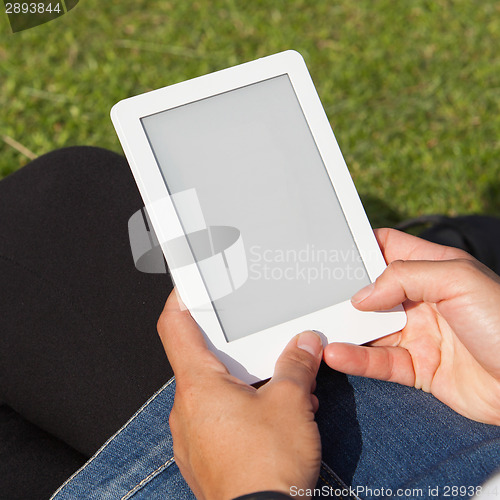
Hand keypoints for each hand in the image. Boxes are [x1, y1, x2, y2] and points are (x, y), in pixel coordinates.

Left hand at [157, 291, 322, 499]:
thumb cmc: (267, 466)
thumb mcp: (291, 404)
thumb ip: (296, 366)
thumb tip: (304, 344)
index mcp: (199, 385)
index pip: (175, 327)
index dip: (180, 301)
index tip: (190, 286)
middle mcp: (186, 408)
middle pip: (202, 360)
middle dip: (237, 350)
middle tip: (261, 341)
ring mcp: (191, 435)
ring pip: (215, 392)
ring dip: (247, 383)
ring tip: (282, 387)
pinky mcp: (202, 456)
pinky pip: (218, 420)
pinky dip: (243, 410)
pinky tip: (274, 417)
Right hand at [324, 228, 499, 424]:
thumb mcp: (458, 279)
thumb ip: (403, 277)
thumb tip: (362, 296)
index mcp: (434, 268)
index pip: (388, 247)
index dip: (360, 246)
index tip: (332, 249)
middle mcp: (422, 299)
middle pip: (372, 290)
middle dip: (344, 290)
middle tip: (313, 292)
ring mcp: (419, 334)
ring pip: (370, 328)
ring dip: (345, 328)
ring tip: (318, 327)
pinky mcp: (417, 368)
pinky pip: (379, 362)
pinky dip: (356, 358)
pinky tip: (338, 354)